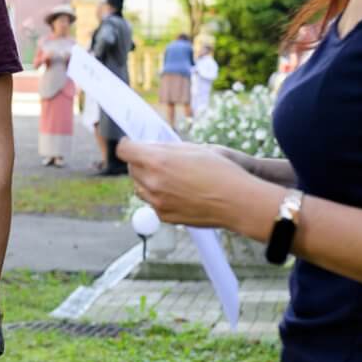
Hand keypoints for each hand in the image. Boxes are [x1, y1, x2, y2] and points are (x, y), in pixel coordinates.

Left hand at [119, 138, 271, 232]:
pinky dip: (158, 196)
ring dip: (148, 180)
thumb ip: (165, 148)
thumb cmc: (220, 171)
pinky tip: (178, 191)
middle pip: (132, 169)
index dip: (128, 145)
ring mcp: (157, 203)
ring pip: (139, 187)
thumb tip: (149, 148)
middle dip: (140, 162)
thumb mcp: (192, 149)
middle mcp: (153, 183)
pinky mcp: (164, 216)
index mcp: (157, 162)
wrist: (237, 202)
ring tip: (170, 176)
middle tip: (157, 159)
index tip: (132, 144)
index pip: (125, 151)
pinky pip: (152, 203)